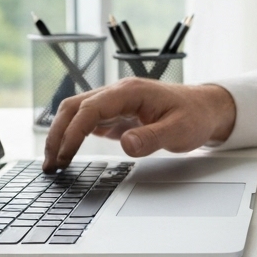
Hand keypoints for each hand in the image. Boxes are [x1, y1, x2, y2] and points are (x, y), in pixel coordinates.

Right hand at [42, 79, 236, 170]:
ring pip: (76, 113)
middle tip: (50, 164)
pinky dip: (73, 135)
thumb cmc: (195, 116)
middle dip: (57, 134)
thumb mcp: (179, 131)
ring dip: (62, 135)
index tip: (64, 155)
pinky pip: (88, 120)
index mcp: (130, 92)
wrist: (206, 109)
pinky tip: (67, 153)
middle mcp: (118, 93)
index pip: (90, 108)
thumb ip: (152, 138)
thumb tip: (125, 145)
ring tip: (54, 162)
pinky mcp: (117, 114)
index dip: (73, 132)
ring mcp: (116, 102)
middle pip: (74, 107)